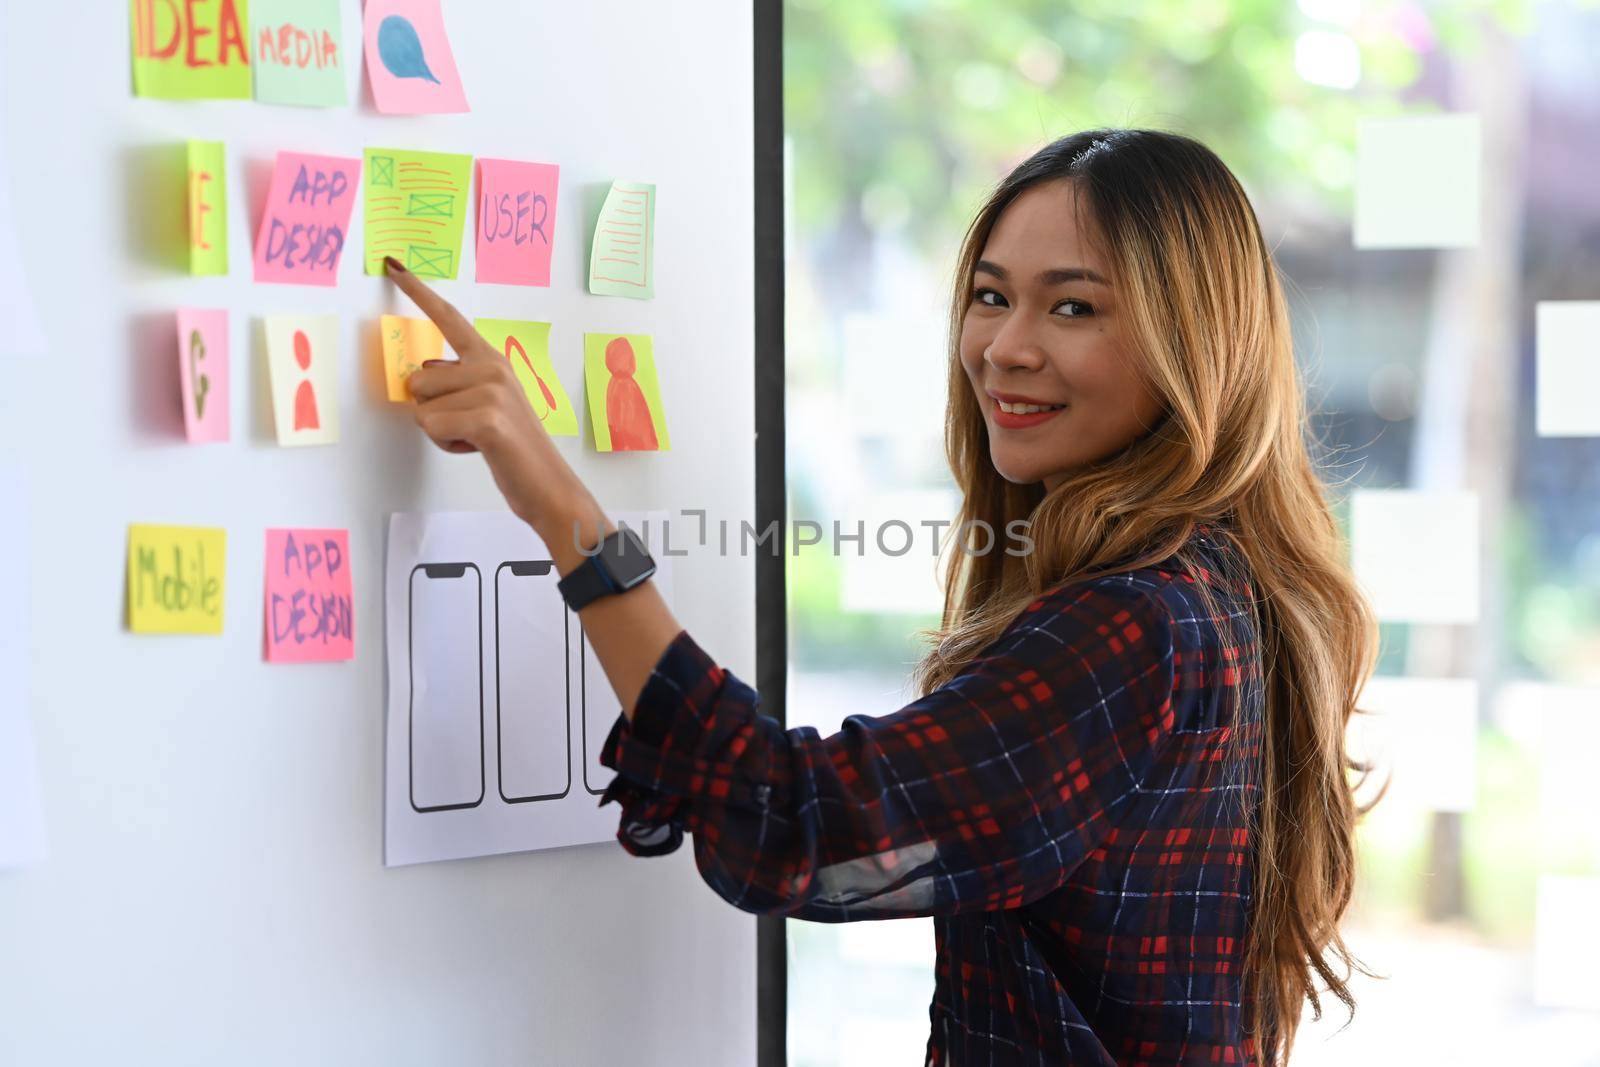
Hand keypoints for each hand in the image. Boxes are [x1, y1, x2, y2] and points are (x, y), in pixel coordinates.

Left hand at [384, 256, 583, 526]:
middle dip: (433, 413)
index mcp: (492, 359)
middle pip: (418, 381)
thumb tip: (421, 376)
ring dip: (441, 433)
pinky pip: (432, 427)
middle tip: (470, 429)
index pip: (449, 318)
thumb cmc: (514, 449)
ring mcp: (491, 390)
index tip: (394, 267)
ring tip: (476, 439)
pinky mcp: (487, 418)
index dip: (418, 292)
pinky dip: (446, 445)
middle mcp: (492, 367)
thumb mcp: (487, 406)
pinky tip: (476, 448)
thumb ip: (458, 383)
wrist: (549, 486)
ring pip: (423, 409)